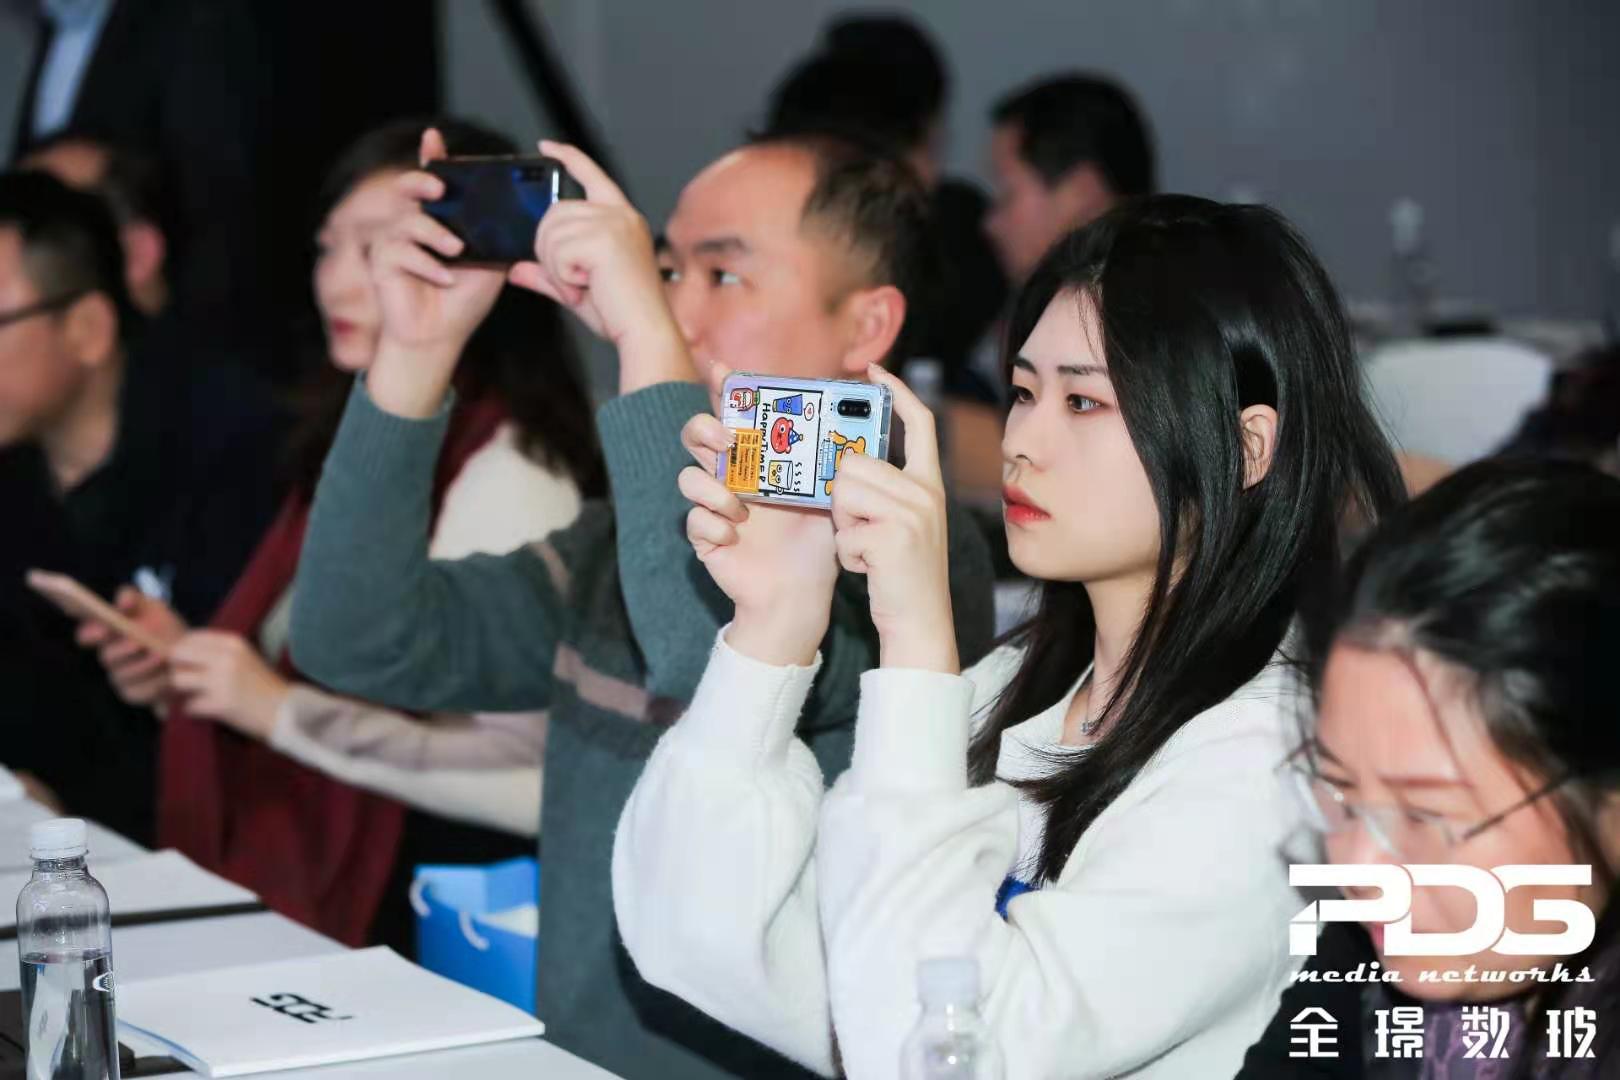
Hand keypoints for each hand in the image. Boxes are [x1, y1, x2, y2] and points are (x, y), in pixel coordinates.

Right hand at [76, 586, 187, 705]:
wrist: (189, 655)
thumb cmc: (163, 627)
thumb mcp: (152, 608)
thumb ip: (135, 599)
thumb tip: (122, 599)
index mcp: (106, 634)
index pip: (86, 635)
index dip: (90, 633)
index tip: (102, 629)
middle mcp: (108, 657)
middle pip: (107, 656)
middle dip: (122, 650)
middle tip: (138, 643)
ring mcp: (119, 678)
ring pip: (124, 675)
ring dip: (143, 666)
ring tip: (161, 655)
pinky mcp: (134, 694)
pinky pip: (141, 691)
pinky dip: (156, 683)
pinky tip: (169, 675)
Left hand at [169, 631, 290, 739]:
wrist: (286, 711)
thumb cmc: (262, 686)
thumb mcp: (244, 658)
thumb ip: (216, 651)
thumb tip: (178, 652)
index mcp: (233, 642)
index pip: (190, 637)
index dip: (183, 652)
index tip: (189, 665)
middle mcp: (227, 657)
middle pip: (178, 655)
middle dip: (177, 669)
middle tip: (187, 682)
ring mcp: (223, 680)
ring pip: (178, 679)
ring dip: (181, 691)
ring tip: (196, 696)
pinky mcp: (221, 704)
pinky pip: (189, 705)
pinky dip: (194, 710)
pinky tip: (207, 710)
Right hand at [366, 128, 507, 417]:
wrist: (442, 336)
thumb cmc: (465, 298)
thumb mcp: (491, 263)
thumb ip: (497, 236)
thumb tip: (522, 214)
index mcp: (439, 218)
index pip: (434, 180)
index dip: (432, 157)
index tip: (434, 138)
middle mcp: (413, 223)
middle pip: (409, 188)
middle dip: (422, 181)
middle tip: (440, 189)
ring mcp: (394, 241)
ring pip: (408, 221)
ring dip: (434, 234)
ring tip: (456, 251)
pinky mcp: (382, 262)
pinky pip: (400, 252)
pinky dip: (426, 265)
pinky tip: (443, 278)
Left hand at [508, 141, 692, 392]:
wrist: (645, 333)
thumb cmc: (621, 314)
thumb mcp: (577, 289)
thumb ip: (547, 275)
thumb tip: (516, 269)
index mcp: (621, 219)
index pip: (592, 175)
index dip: (568, 157)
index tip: (547, 147)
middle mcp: (620, 215)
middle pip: (555, 212)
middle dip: (548, 249)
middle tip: (573, 282)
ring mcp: (614, 223)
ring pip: (552, 233)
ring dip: (557, 267)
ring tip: (582, 287)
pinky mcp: (605, 238)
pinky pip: (558, 252)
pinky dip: (563, 276)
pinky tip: (585, 287)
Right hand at [679, 382, 838, 665]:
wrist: (801, 593)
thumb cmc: (815, 541)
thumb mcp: (827, 492)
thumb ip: (828, 458)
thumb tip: (848, 421)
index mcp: (759, 459)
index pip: (735, 413)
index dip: (723, 388)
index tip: (723, 370)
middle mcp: (731, 476)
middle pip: (696, 435)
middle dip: (706, 429)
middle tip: (729, 440)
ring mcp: (714, 507)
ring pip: (688, 477)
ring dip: (711, 487)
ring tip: (740, 504)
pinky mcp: (705, 538)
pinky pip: (693, 520)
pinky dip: (713, 525)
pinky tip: (734, 535)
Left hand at [830, 366, 957, 672]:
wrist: (921, 624)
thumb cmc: (902, 573)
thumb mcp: (904, 522)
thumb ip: (885, 489)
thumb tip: (844, 461)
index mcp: (930, 484)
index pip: (918, 423)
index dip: (896, 392)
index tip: (874, 370)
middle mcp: (926, 493)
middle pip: (855, 464)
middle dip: (843, 498)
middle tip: (861, 528)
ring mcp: (911, 514)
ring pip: (843, 493)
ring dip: (843, 527)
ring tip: (867, 549)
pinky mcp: (891, 538)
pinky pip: (843, 531)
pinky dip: (847, 554)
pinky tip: (868, 568)